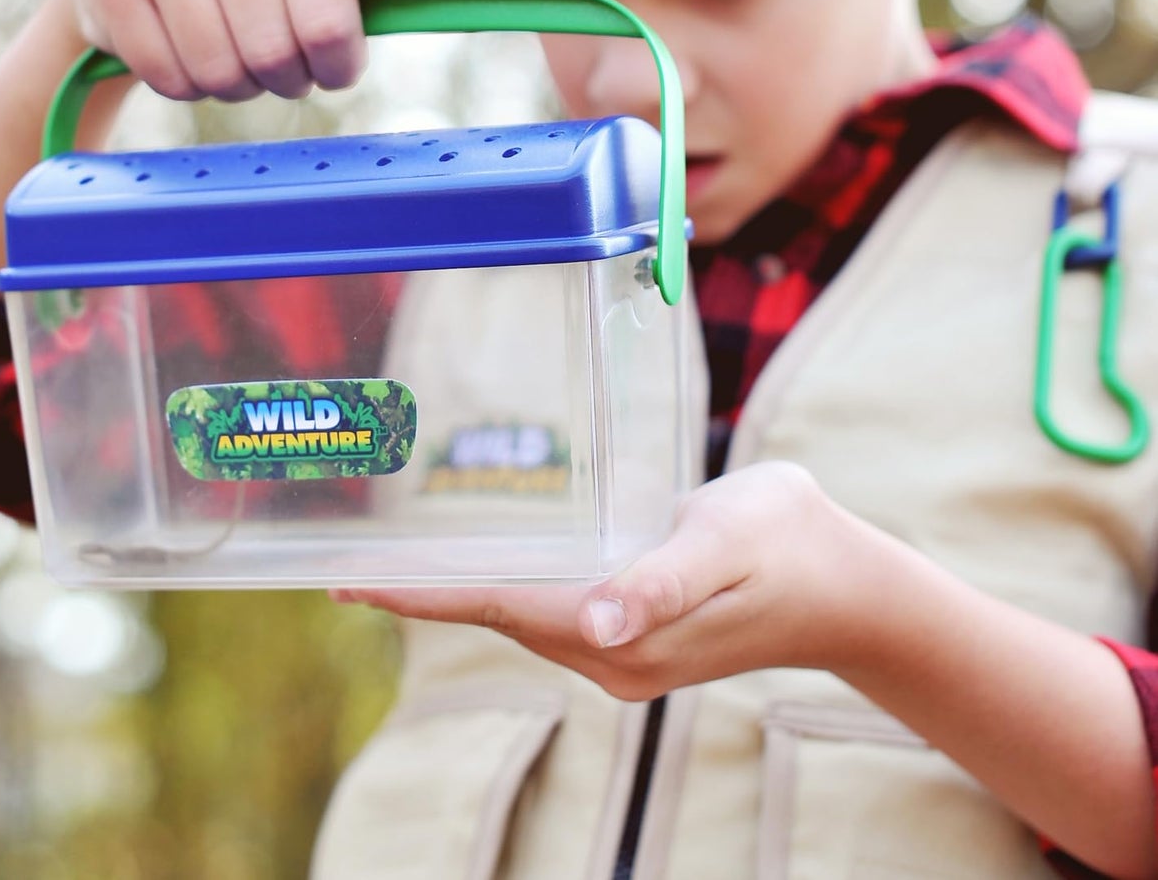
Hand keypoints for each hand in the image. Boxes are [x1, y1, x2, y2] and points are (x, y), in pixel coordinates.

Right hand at [58, 0, 410, 102]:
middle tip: (275, 63)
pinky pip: (167, 76)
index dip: (336, 65)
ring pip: (217, 70)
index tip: (329, 63)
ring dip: (234, 86)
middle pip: (272, 54)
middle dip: (283, 79)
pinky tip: (184, 54)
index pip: (329, 25)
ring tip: (232, 57)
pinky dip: (183, 86)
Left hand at [333, 462, 879, 700]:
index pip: (496, 608)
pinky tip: (482, 564)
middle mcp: (611, 654)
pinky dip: (502, 588)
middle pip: (494, 618)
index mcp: (621, 633)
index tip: (352, 585)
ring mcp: (622, 652)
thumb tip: (595, 620)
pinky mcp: (634, 635)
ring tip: (395, 566)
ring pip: (517, 616)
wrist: (847, 583)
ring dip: (457, 593)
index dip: (421, 595)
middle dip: (423, 595)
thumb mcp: (722, 542)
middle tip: (349, 569)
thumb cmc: (787, 544)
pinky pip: (547, 610)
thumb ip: (658, 581)